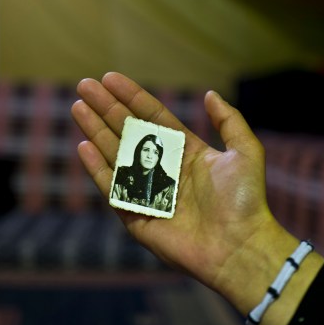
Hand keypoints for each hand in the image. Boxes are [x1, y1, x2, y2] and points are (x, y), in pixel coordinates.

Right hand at [72, 72, 323, 324]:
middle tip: (84, 85)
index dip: (131, 97)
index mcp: (186, 152)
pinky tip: (83, 146)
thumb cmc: (245, 200)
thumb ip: (229, 120)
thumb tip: (209, 94)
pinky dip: (97, 168)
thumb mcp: (245, 151)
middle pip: (128, 131)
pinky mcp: (137, 217)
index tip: (110, 78)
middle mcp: (164, 169)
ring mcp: (148, 192)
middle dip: (106, 108)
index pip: (152, 117)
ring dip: (95, 131)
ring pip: (115, 155)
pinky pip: (113, 188)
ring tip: (78, 107)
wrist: (239, 246)